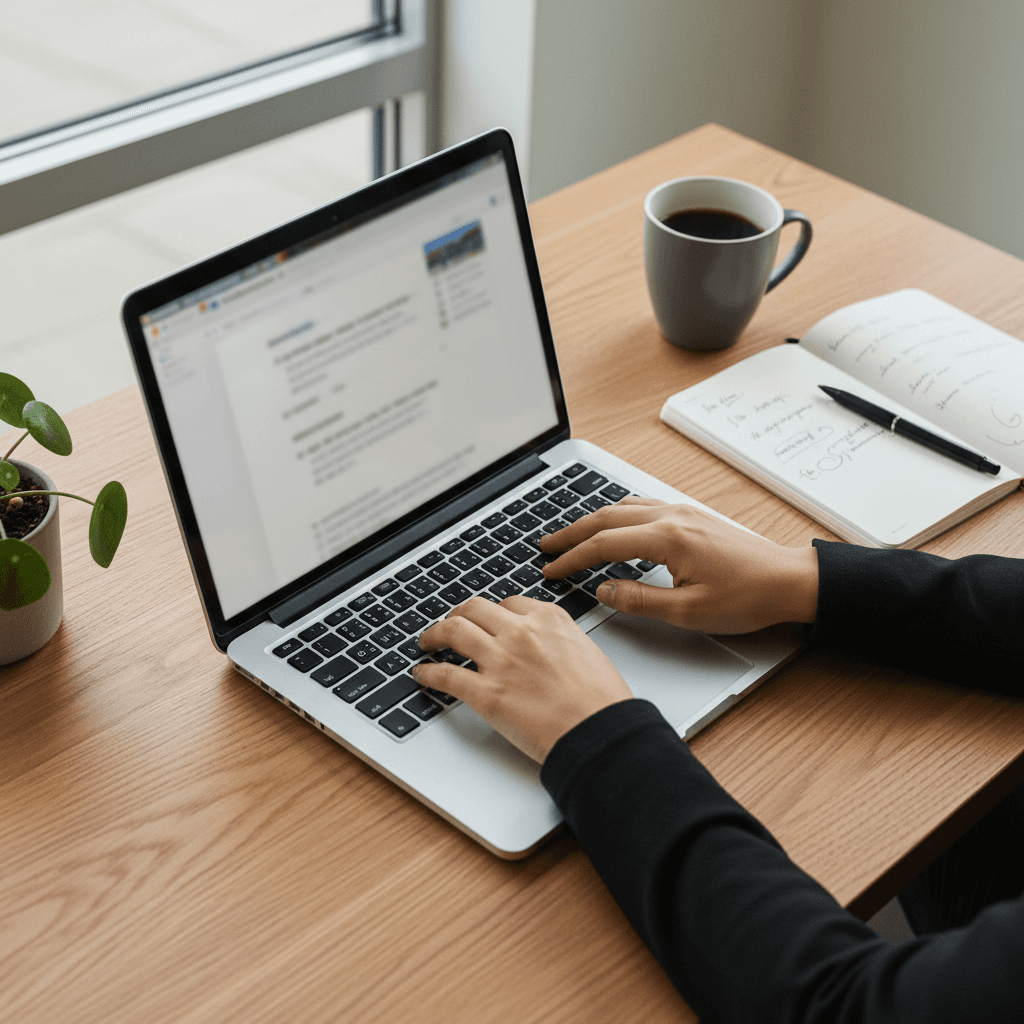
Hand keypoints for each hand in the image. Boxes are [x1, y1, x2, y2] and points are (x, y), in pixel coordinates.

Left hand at [415, 596, 632, 762]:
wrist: (600, 733)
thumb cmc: (602, 701)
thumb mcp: (587, 651)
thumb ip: (559, 641)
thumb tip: (545, 647)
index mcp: (549, 619)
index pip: (509, 604)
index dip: (492, 613)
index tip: (486, 620)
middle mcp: (521, 632)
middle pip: (474, 608)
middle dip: (457, 614)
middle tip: (450, 624)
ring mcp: (501, 660)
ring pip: (453, 631)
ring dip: (434, 634)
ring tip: (428, 641)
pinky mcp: (486, 693)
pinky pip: (446, 675)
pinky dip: (428, 672)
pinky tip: (423, 674)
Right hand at [540, 497, 818, 633]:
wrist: (789, 581)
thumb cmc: (748, 597)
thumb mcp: (687, 611)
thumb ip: (639, 600)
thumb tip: (603, 591)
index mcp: (667, 538)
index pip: (603, 544)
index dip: (572, 558)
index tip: (551, 569)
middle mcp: (671, 516)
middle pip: (606, 518)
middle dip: (572, 532)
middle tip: (545, 545)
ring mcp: (682, 511)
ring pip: (623, 508)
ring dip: (592, 521)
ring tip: (571, 535)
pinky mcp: (692, 516)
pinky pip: (643, 506)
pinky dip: (617, 515)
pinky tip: (614, 525)